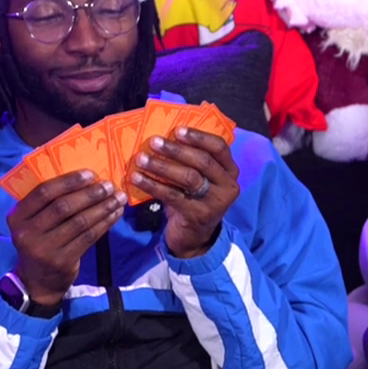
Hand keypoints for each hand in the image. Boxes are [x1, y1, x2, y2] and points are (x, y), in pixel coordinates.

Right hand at [8, 170, 126, 308]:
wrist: (37, 280)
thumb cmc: (39, 241)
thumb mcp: (33, 222)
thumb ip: (48, 203)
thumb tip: (85, 179)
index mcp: (17, 217)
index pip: (43, 193)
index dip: (68, 181)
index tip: (90, 174)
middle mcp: (27, 233)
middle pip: (63, 207)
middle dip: (90, 194)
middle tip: (109, 185)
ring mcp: (45, 249)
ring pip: (79, 222)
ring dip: (102, 207)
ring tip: (118, 198)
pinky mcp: (62, 261)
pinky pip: (88, 237)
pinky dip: (104, 223)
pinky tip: (115, 214)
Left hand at [131, 127, 238, 258]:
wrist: (194, 238)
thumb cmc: (193, 200)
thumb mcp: (199, 180)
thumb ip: (191, 160)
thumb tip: (163, 136)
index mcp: (230, 171)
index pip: (219, 147)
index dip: (198, 137)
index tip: (177, 130)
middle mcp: (228, 185)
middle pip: (203, 161)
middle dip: (176, 150)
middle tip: (154, 142)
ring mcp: (215, 202)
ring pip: (188, 177)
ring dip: (162, 166)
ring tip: (141, 159)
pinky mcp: (198, 215)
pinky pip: (173, 195)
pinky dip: (152, 185)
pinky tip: (137, 179)